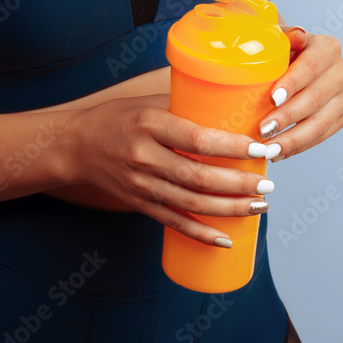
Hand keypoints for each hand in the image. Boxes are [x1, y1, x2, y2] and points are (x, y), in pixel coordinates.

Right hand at [63, 93, 278, 247]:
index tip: (260, 147)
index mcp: (150, 124)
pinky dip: (201, 234)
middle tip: (267, 183)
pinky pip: (174, 222)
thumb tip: (229, 105)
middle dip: (239, 183)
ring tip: (258, 205)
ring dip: (229, 208)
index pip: (198, 139)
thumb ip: (182, 107)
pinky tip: (225, 239)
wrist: (75, 146)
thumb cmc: (115, 118)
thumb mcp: (146, 103)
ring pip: (192, 203)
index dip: (232, 147)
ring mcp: (141, 184)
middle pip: (200, 177)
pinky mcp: (139, 203)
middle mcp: (145, 157)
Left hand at [259, 26, 342, 160]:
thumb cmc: (281, 47)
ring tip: (269, 150)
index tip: (272, 99)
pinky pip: (321, 136)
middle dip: (287, 117)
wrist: (295, 59)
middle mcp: (342, 72)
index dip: (291, 84)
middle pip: (314, 99)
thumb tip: (295, 36)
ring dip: (292, 139)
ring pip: (320, 123)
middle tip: (263, 131)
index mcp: (328, 47)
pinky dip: (299, 146)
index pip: (309, 67)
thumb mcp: (280, 35)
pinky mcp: (342, 117)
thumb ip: (284, 34)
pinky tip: (279, 152)